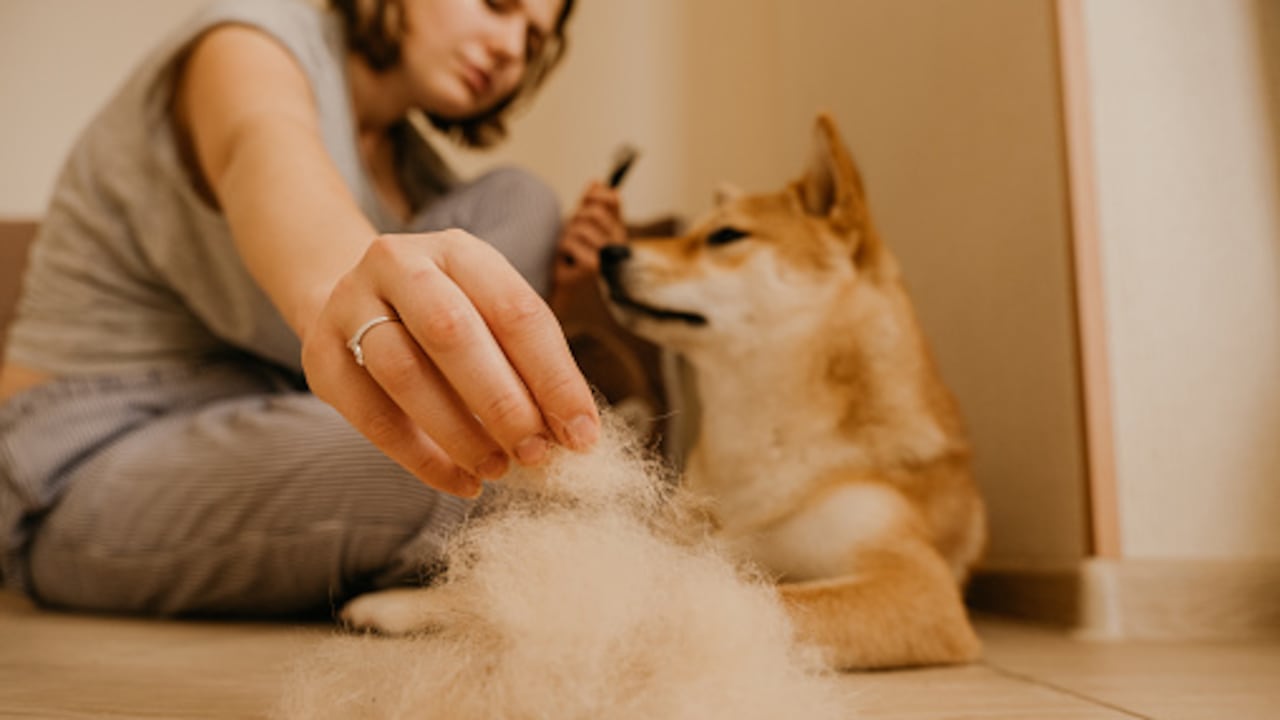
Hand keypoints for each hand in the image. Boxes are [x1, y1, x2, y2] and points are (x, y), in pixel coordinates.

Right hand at [302, 229, 600, 497]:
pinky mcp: (318, 353)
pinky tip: (459, 481)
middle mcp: (399, 264)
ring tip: (498, 469)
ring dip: (459, 432)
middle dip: (502, 402)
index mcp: (458, 250)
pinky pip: (368, 414)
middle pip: (452, 332)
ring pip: (403, 372)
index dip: (554, 377)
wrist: (353, 299)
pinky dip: (419, 457)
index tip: (582, 434)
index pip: (515, 311)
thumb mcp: (488, 319)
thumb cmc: (444, 319)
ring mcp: (349, 304)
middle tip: (536, 453)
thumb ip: (527, 367)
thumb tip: (574, 435)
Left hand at [552, 180, 626, 289]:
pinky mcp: (593, 266)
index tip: (584, 203)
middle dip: (576, 220)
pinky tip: (567, 261)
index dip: (595, 196)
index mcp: (618, 227)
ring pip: (579, 228)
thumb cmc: (574, 254)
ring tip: (569, 250)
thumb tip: (596, 181)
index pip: (612, 199)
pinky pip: (569, 243)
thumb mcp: (581, 223)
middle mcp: (618, 241)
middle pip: (593, 213)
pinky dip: (562, 250)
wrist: (568, 285)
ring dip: (567, 237)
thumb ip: (589, 203)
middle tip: (572, 234)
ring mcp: (607, 254)